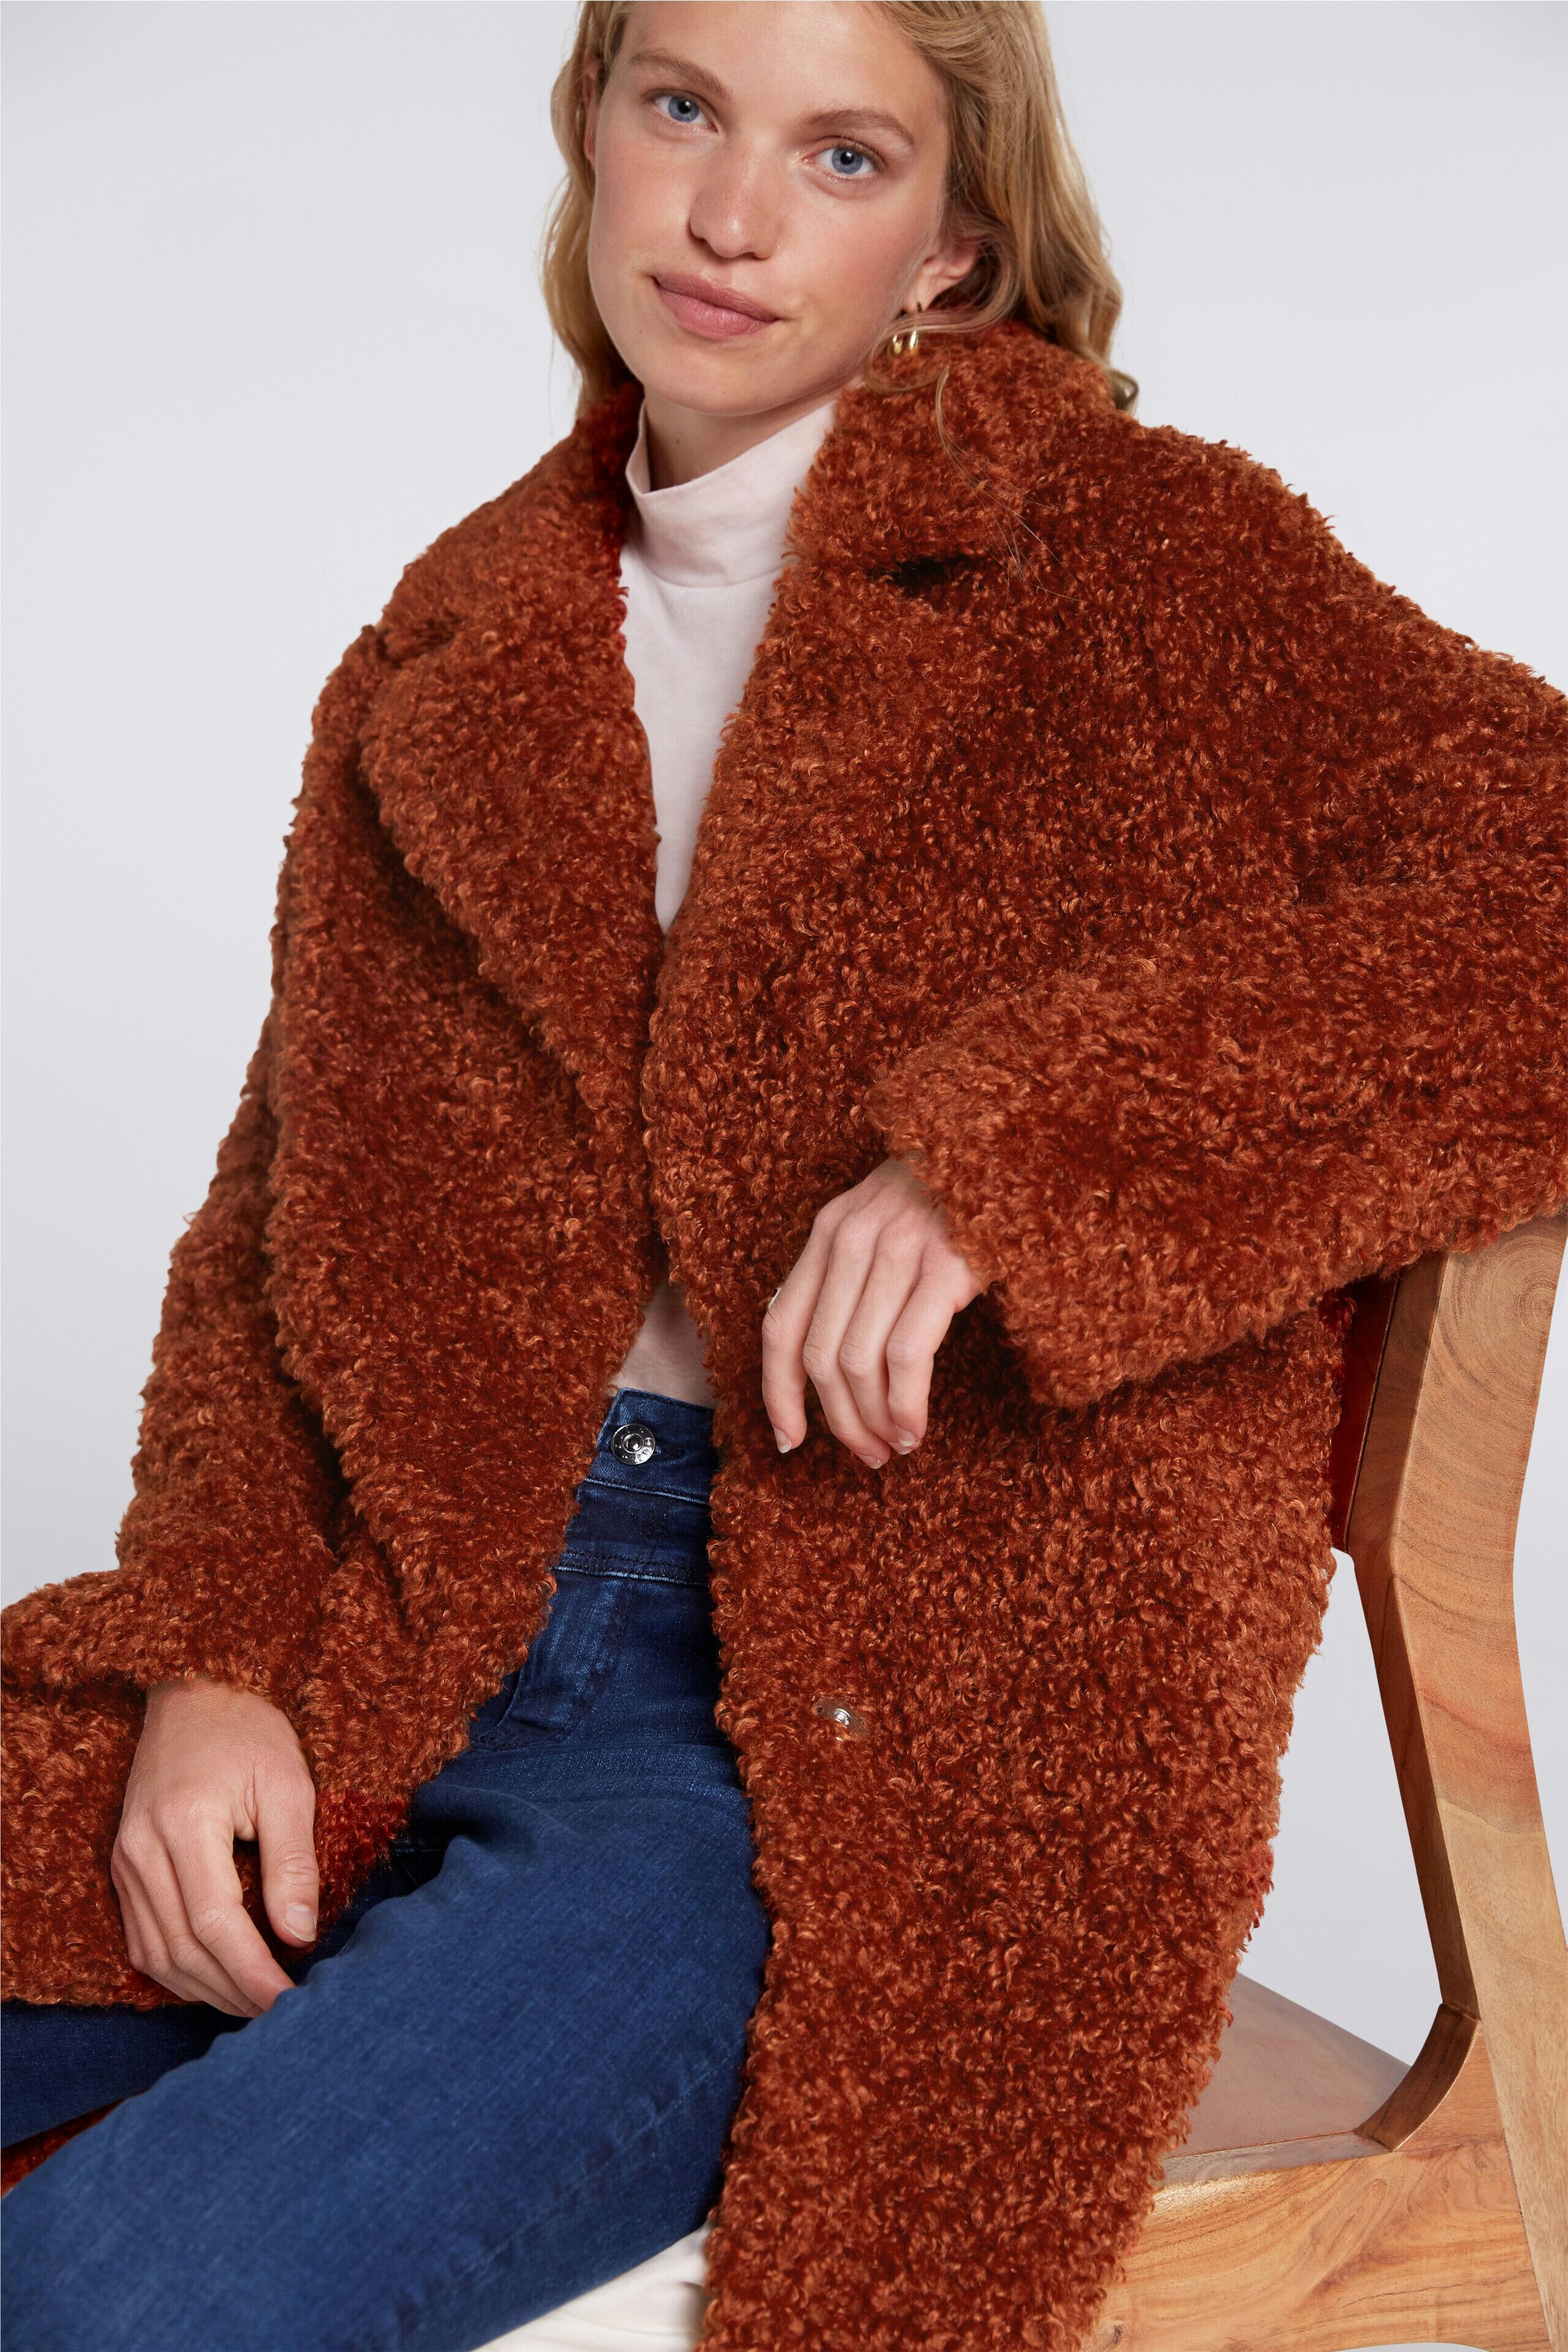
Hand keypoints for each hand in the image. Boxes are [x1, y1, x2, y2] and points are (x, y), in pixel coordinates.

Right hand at [111, 1673, 319, 2017]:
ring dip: (204, 1988)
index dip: (252, 1970)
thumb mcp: (288, 1784)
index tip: (289, 1998)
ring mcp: (126, 1860)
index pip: (214, 1924)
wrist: (195, 1691)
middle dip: (232, 1990)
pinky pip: (143, 1938)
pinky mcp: (124, 1865)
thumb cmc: (248, 1730)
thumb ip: (292, 1861)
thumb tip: (300, 1934)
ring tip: (254, 2002)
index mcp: (184, 1825)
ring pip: (157, 1953)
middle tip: (281, 2011)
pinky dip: (178, 1968)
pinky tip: (216, 1977)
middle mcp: (142, 1850)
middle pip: (181, 1949)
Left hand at [762, 1153, 982, 1467]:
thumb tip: (832, 1363)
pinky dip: (905, 1403)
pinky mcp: (946, 1267)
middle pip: (820, 1357)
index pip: (780, 1326)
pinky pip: (907, 1355)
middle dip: (839, 1420)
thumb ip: (853, 1274)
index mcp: (828, 1232)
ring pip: (859, 1363)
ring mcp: (898, 1251)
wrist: (1013, 1140)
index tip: (789, 1440)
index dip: (778, 1394)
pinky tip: (915, 1425)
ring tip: (897, 1444)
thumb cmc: (954, 1195)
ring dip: (874, 1420)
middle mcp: (851, 1239)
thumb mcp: (885, 1221)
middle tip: (867, 1454)